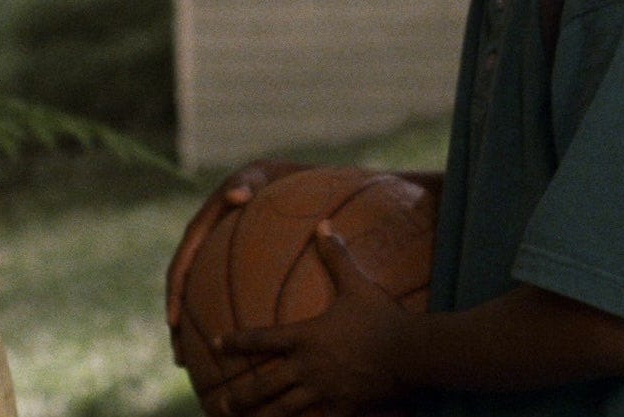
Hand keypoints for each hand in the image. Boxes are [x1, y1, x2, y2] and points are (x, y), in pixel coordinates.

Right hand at [167, 159, 310, 363]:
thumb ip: (251, 181)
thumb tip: (237, 194)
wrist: (300, 184)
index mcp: (206, 225)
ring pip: (202, 298)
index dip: (176, 292)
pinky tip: (233, 352)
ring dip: (196, 330)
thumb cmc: (284, 179)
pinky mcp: (234, 268)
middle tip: (180, 357)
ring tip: (195, 365)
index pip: (183, 261)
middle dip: (180, 323)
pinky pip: (223, 297)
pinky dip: (222, 320)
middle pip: (186, 288)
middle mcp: (207, 242)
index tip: (174, 321)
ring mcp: (220, 256)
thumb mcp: (266, 176)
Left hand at [215, 223, 414, 416]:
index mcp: (305, 338)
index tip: (214, 343)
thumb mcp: (356, 284)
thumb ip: (336, 257)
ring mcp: (323, 392)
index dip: (235, 342)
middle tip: (220, 403)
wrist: (409, 353)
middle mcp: (307, 368)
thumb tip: (322, 225)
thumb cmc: (380, 317)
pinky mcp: (342, 408)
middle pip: (264, 385)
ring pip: (284, 410)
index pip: (261, 339)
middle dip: (240, 395)